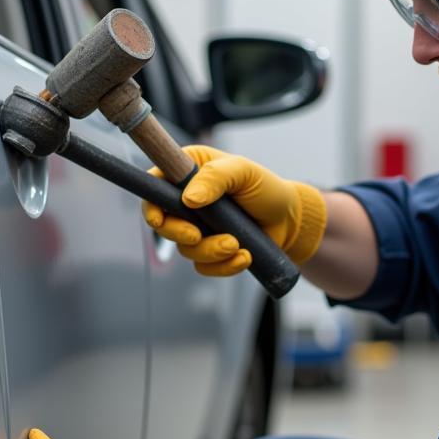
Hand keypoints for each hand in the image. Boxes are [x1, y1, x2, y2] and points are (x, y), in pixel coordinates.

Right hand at [142, 145, 326, 276]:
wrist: (288, 220)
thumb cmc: (265, 188)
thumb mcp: (243, 172)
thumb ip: (216, 178)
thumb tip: (189, 199)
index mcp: (189, 172)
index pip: (155, 186)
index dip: (150, 205)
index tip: (158, 219)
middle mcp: (188, 201)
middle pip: (163, 224)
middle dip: (179, 233)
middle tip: (196, 235)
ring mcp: (198, 228)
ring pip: (186, 249)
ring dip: (210, 251)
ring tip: (236, 245)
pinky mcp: (210, 250)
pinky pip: (204, 266)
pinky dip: (223, 266)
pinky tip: (244, 257)